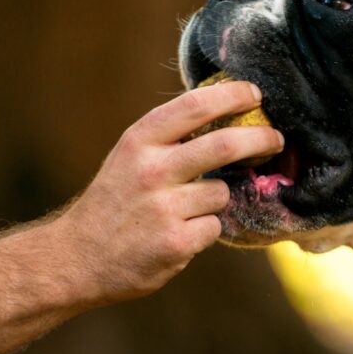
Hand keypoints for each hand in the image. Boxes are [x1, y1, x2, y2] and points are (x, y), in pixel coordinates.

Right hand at [55, 82, 281, 302]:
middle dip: (261, 140)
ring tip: (185, 210)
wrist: (77, 258)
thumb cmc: (113, 202)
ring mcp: (164, 208)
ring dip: (216, 199)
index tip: (255, 95)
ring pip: (221, 192)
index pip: (196, 105)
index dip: (233, 95)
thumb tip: (225, 113)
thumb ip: (170, 137)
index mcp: (140, 140)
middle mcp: (152, 169)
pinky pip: (214, 226)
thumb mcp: (129, 156)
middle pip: (226, 145)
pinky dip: (203, 230)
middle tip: (275, 140)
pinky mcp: (176, 242)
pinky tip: (178, 234)